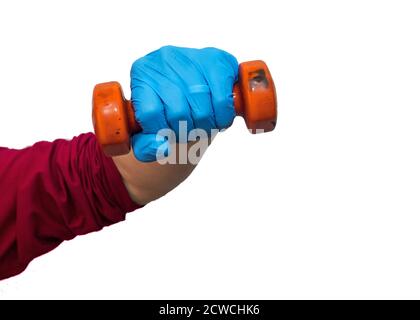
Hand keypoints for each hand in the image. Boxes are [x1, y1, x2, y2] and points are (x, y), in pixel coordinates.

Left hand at [130, 45, 238, 161]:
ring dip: (205, 126)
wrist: (194, 84)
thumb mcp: (149, 127)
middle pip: (178, 113)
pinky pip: (222, 101)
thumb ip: (146, 146)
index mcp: (141, 74)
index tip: (167, 135)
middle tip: (187, 130)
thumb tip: (161, 148)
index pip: (150, 113)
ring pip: (201, 109)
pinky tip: (217, 116)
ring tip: (202, 124)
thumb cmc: (168, 107)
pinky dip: (222, 118)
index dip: (161, 132)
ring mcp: (192, 57)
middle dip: (185, 131)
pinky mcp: (217, 59)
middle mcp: (164, 59)